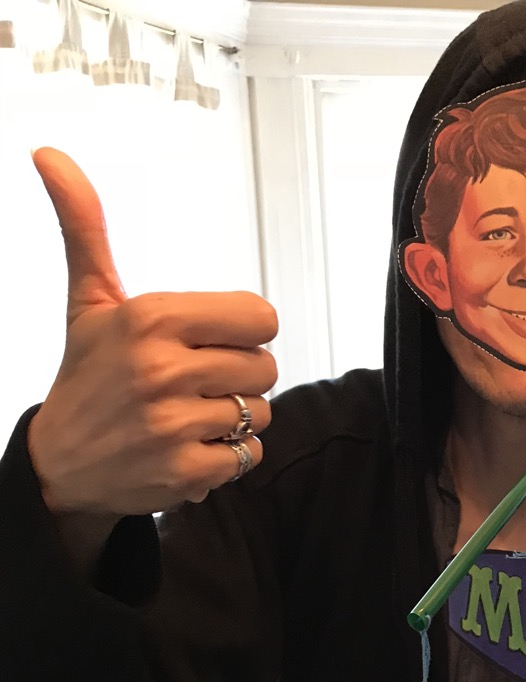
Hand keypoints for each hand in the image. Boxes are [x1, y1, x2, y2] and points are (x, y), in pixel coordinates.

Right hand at [27, 148, 278, 515]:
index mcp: (151, 318)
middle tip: (196, 384)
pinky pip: (250, 456)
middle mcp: (162, 369)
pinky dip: (229, 457)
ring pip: (260, 413)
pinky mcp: (186, 470)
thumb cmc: (87, 379)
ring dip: (235, 420)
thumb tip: (49, 154)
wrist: (59, 465)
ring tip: (190, 417)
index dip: (245, 333)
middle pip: (265, 368)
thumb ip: (86, 228)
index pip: (261, 319)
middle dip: (239, 378)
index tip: (213, 343)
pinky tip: (192, 448)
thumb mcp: (89, 302)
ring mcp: (174, 424)